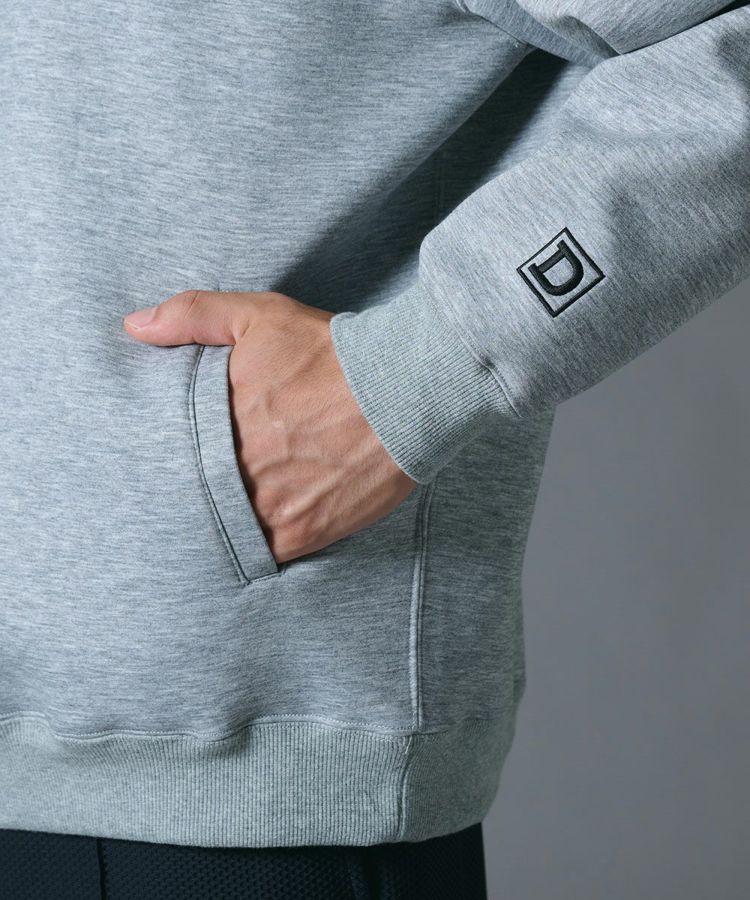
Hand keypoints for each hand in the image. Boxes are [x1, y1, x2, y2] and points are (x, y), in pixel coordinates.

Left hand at [123, 289, 417, 562]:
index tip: (192, 455)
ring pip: (230, 528)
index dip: (180, 458)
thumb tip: (135, 326)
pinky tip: (271, 523)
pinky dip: (264, 544)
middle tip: (226, 478)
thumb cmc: (331, 353)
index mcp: (218, 424)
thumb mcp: (258, 317)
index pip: (175, 455)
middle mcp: (239, 472)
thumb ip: (193, 316)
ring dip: (233, 519)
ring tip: (248, 501)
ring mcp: (271, 507)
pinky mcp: (306, 532)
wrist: (404, 389)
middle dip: (206, 489)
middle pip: (201, 495)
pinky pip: (268, 552)